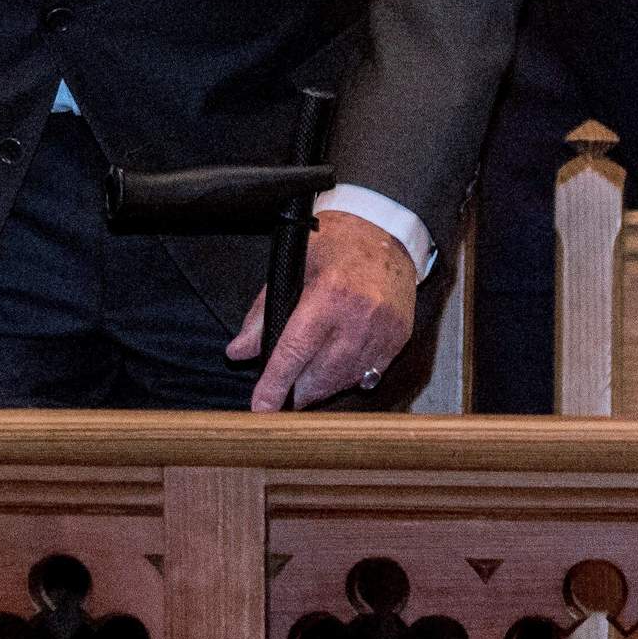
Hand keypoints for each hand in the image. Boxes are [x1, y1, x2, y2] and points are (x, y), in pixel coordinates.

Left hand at [227, 209, 415, 411]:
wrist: (385, 230)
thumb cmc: (335, 243)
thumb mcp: (292, 267)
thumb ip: (263, 312)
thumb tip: (239, 352)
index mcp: (328, 294)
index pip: (295, 351)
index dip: (275, 384)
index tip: (261, 408)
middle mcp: (358, 316)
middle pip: (320, 376)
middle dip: (296, 391)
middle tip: (281, 395)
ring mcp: (383, 330)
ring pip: (344, 380)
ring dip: (321, 389)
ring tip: (305, 385)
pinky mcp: (398, 339)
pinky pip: (368, 374)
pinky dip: (347, 379)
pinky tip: (333, 372)